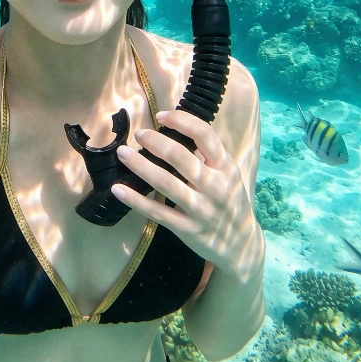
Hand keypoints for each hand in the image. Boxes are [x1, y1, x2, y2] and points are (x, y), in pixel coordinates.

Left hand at [112, 109, 263, 283]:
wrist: (241, 245)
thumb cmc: (230, 202)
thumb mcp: (228, 176)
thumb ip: (207, 157)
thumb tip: (176, 132)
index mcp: (226, 167)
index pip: (204, 135)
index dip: (181, 121)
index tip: (161, 116)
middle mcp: (215, 186)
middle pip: (181, 157)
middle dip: (155, 142)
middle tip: (138, 134)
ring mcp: (201, 209)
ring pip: (166, 184)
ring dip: (141, 166)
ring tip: (123, 153)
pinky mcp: (187, 229)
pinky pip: (157, 212)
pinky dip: (136, 200)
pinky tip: (119, 189)